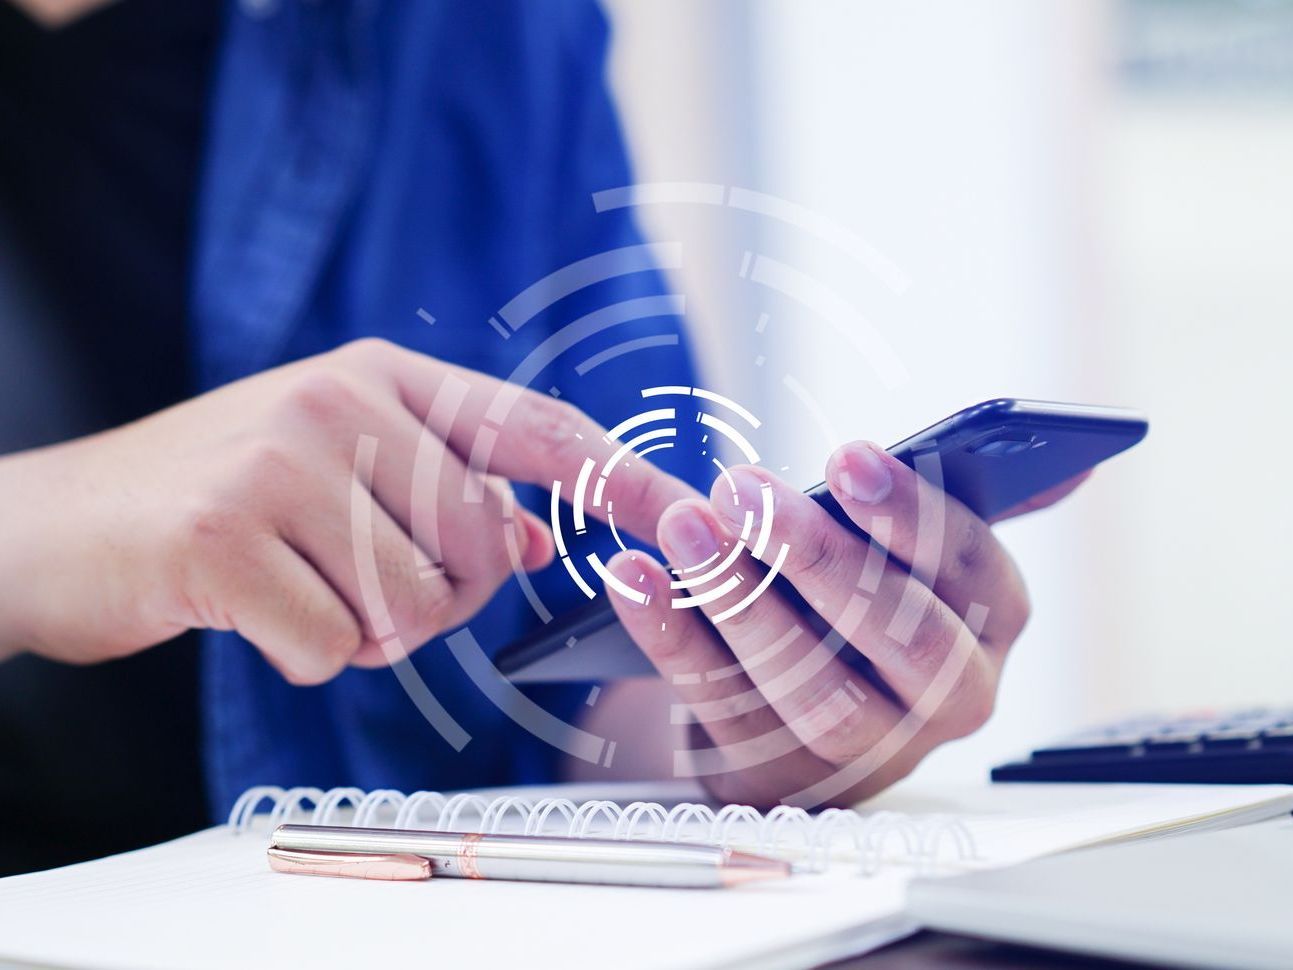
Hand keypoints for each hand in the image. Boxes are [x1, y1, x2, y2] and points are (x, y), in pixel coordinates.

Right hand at [0, 339, 692, 681]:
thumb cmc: (215, 503)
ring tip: (294, 589)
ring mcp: (279, 461)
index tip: (694, 515)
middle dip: (441, 595)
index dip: (621, 476)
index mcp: (378, 378)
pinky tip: (251, 612)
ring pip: (415, 603)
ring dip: (367, 629)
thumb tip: (534, 537)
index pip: (533, 426)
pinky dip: (306, 655)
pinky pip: (335, 645)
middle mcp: (338, 401)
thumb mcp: (334, 473)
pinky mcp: (226, 535)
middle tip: (360, 584)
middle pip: (482, 541)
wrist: (55, 528)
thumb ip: (440, 494)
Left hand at [606, 441, 1087, 806]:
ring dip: (740, 601)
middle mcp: (948, 696)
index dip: (909, 512)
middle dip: (818, 559)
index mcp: (989, 620)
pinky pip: (724, 709)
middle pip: (899, 637)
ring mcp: (868, 751)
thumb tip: (1080, 458)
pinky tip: (633, 578)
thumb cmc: (857, 600)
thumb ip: (976, 500)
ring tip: (684, 526)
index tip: (846, 458)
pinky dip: (673, 637)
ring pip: (814, 688)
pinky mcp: (782, 777)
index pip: (967, 567)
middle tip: (742, 488)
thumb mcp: (918, 552)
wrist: (795, 701)